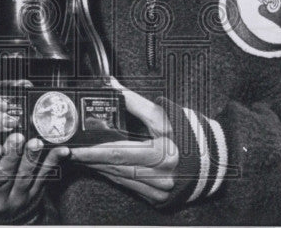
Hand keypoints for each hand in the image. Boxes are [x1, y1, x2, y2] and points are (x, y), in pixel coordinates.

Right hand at [0, 133, 68, 216]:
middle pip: (4, 176)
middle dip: (12, 155)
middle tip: (17, 138)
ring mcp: (17, 199)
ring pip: (24, 177)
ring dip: (31, 158)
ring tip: (35, 143)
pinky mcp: (33, 196)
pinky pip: (44, 177)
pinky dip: (53, 162)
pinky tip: (62, 151)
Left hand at [69, 83, 177, 205]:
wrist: (211, 158)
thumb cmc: (188, 132)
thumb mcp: (164, 114)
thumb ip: (135, 101)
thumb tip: (111, 85)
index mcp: (163, 152)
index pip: (119, 152)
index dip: (94, 150)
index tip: (76, 146)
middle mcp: (160, 175)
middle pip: (115, 167)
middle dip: (90, 160)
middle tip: (69, 152)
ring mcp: (158, 189)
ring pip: (119, 178)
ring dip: (97, 168)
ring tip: (80, 157)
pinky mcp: (157, 196)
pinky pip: (128, 186)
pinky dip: (111, 175)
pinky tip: (99, 167)